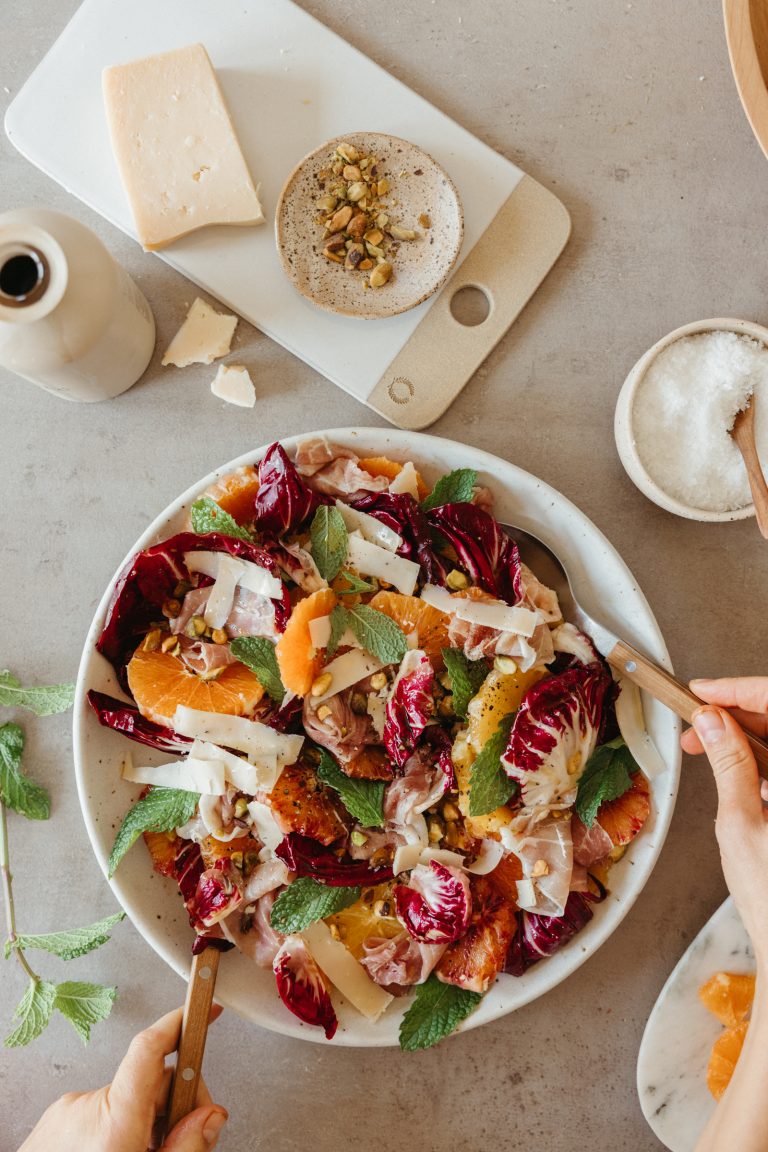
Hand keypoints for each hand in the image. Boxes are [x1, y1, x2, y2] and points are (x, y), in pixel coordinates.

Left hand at [18, 1006, 226, 1151]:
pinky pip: (96, 1112)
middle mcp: (88, 1107)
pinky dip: (113, 1130)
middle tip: (182, 1140)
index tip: (206, 1010)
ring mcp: (66, 1112)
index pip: (151, 1049)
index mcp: (116, 1121)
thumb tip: (211, 1116)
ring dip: (141, 1123)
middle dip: (174, 1104)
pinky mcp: (52, 1121)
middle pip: (151, 1082)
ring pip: (125, 1100)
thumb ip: (187, 1147)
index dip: (181, 1022)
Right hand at [682, 677, 767, 964]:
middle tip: (697, 719)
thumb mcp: (740, 821)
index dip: (740, 689)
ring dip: (749, 736)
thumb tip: (714, 720)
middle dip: (741, 711)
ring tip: (706, 744)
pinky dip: (761, 761)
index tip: (704, 691)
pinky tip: (736, 769)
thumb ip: (729, 762)